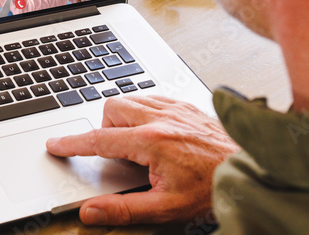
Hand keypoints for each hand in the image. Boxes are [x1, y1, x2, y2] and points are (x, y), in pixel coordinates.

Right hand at [46, 95, 238, 225]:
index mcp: (152, 142)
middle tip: (117, 156)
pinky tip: (154, 132)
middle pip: (112, 109)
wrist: (252, 175)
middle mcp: (162, 118)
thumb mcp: (166, 209)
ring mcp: (176, 108)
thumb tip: (91, 211)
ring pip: (131, 98)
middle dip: (105, 130)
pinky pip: (153, 97)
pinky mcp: (188, 105)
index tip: (56, 145)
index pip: (99, 140)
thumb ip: (123, 209)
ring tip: (137, 146)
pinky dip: (144, 111)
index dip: (73, 144)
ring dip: (124, 119)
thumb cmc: (213, 190)